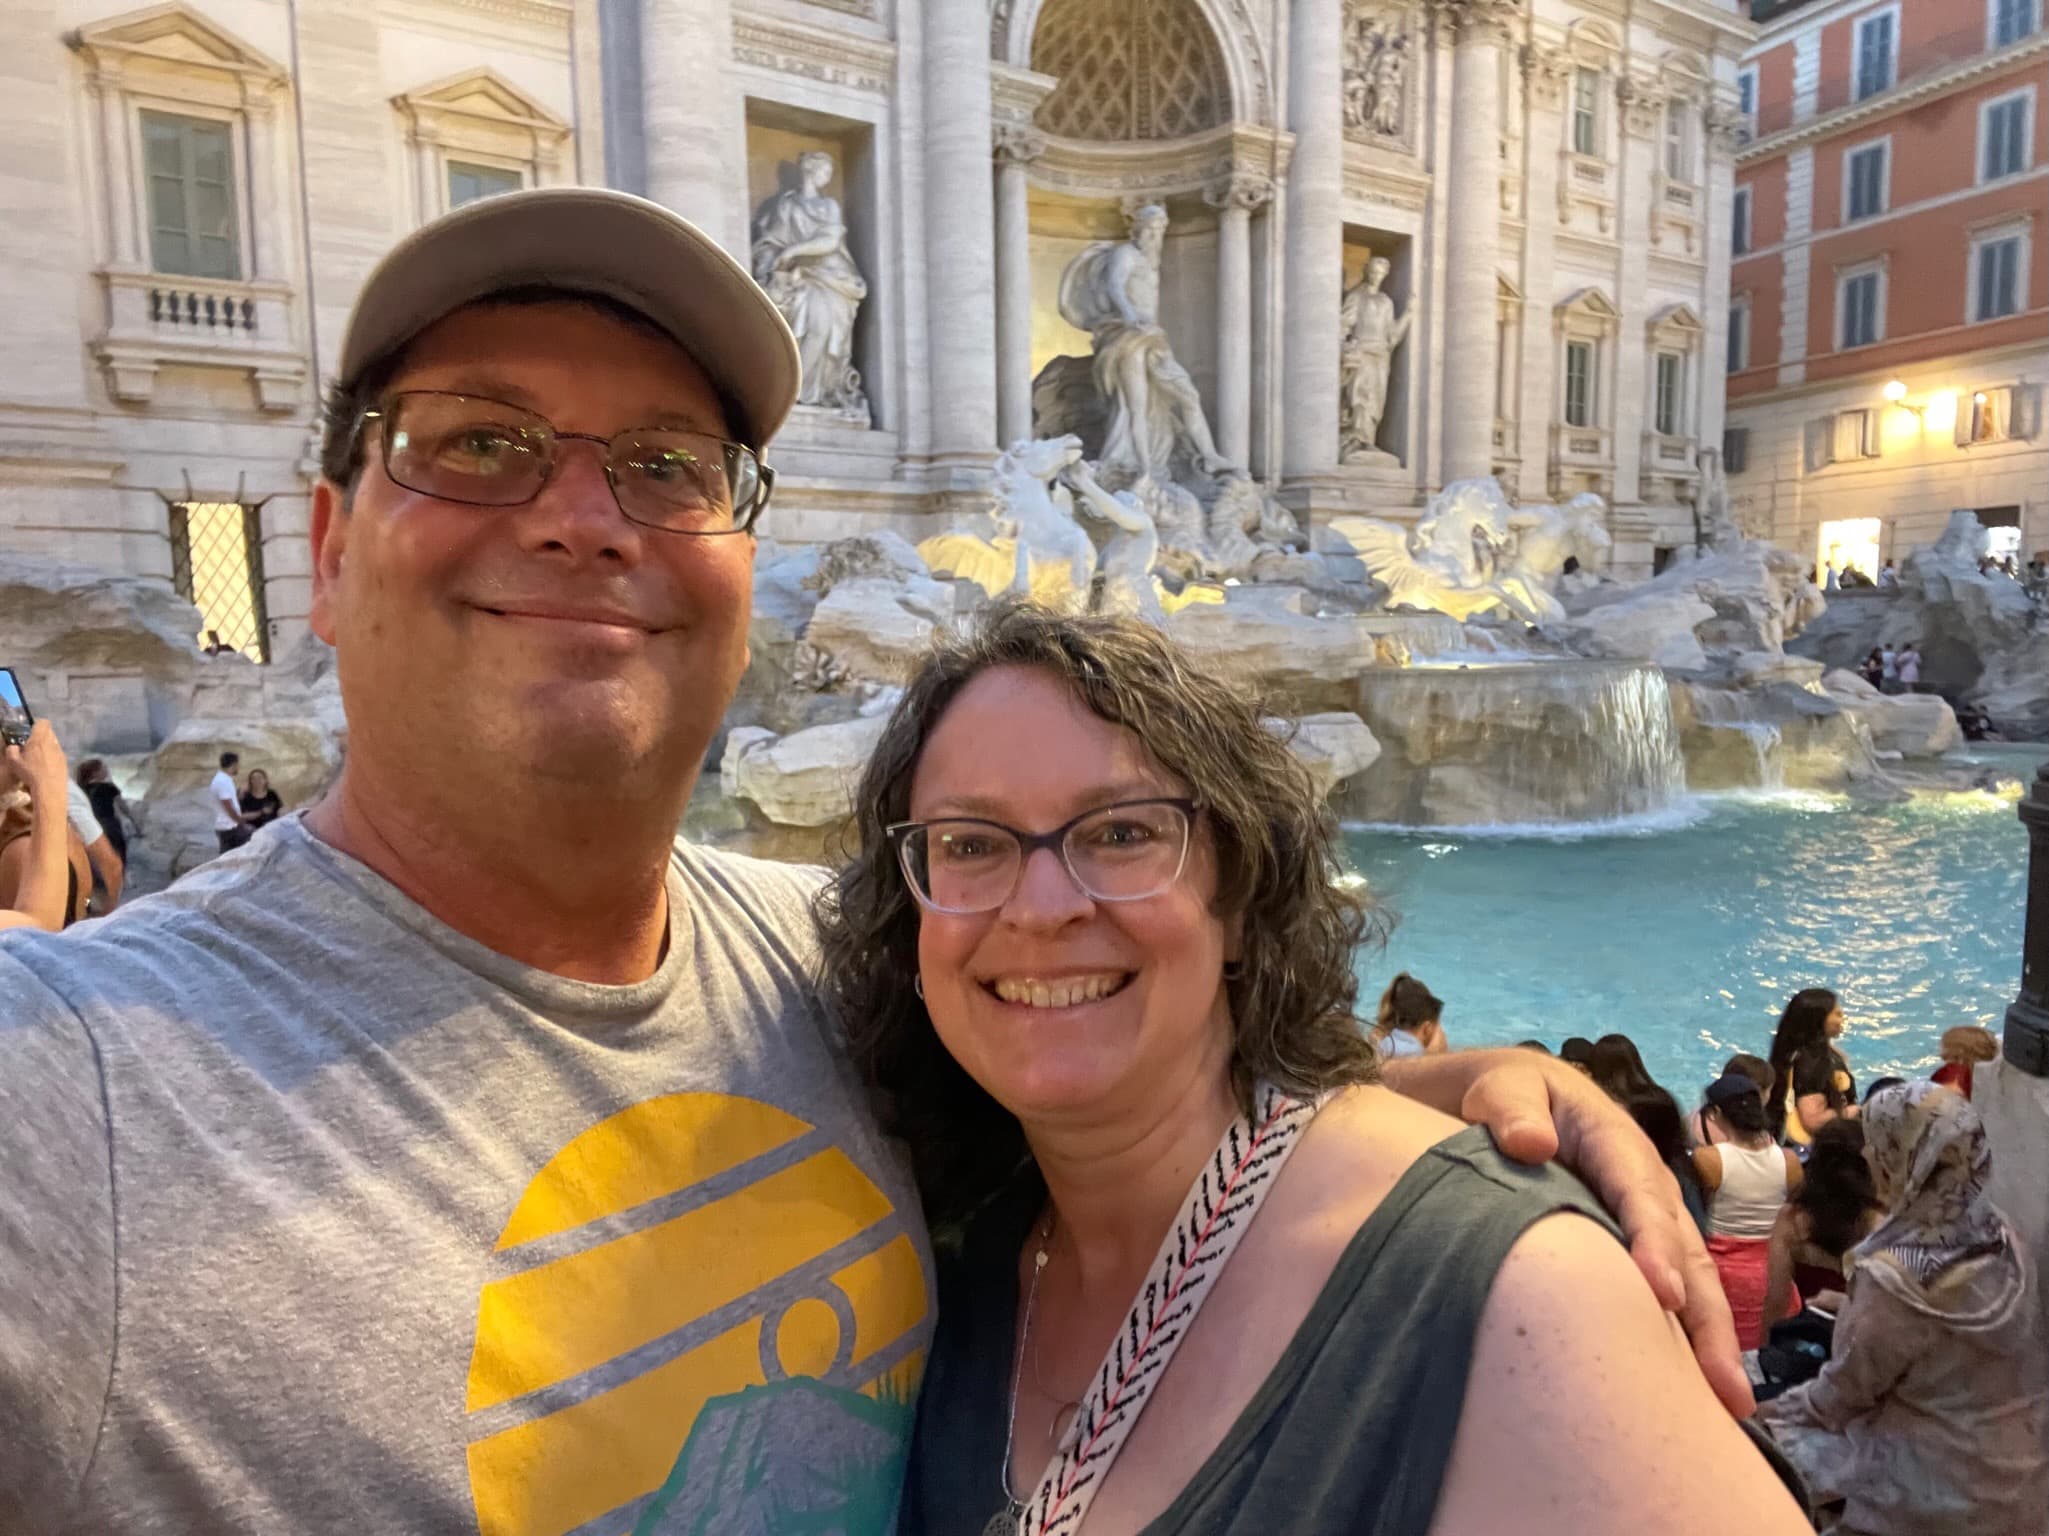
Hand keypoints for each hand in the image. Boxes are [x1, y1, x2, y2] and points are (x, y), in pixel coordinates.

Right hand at [5, 720, 67, 801]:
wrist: (49, 788)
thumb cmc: (30, 773)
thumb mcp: (13, 762)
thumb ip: (11, 750)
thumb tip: (14, 747)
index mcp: (40, 739)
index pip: (43, 722)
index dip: (37, 723)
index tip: (31, 729)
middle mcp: (52, 743)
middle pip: (49, 732)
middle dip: (41, 735)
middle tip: (32, 743)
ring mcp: (61, 752)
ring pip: (54, 742)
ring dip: (47, 745)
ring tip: (38, 756)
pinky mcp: (65, 761)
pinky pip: (58, 753)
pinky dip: (52, 756)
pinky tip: (46, 765)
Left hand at [1383, 1049, 1752, 1417]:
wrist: (1517, 1098)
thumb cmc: (1508, 1095)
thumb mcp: (1502, 1089)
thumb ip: (1510, 1111)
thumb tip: (1532, 1143)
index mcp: (1616, 1143)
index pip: (1639, 1194)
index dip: (1653, 1243)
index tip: (1660, 1292)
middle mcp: (1647, 1186)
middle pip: (1683, 1251)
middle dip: (1704, 1317)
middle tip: (1721, 1384)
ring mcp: (1649, 1220)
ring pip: (1689, 1282)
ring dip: (1709, 1341)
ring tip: (1728, 1404)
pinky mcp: (1638, 1248)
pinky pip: (1670, 1294)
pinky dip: (1684, 1339)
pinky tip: (1694, 1389)